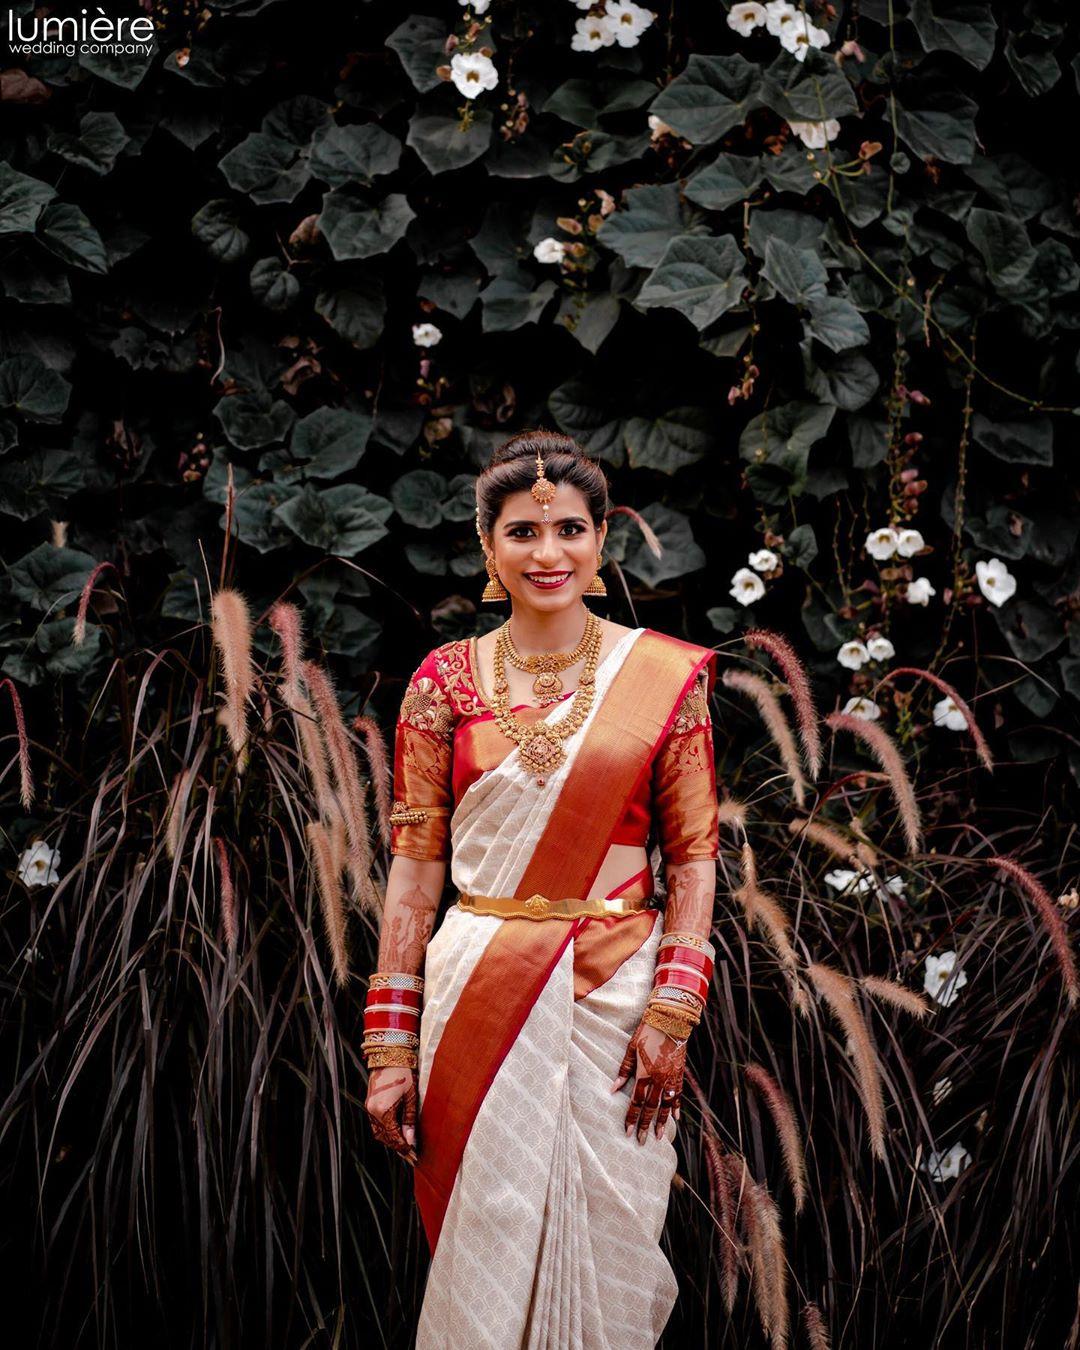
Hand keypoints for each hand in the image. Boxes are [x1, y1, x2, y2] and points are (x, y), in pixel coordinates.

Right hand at [364, 1065, 417, 1164]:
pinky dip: (386, 1131)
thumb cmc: (403, 1073)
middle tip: (411, 1156)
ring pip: (379, 1132)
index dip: (405, 1149)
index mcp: (383, 1111)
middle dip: (398, 1148)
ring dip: (391, 1141)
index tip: (414, 1158)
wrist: (389, 1055)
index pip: (394, 1138)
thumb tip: (410, 1141)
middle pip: (385, 1138)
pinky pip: (376, 1124)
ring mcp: (369, 1108)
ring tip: (404, 1147)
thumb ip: (409, 1120)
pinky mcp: (369, 1104)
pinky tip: (395, 1134)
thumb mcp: (411, 1097)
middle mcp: (373, 1111)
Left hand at [610, 1020, 685, 1143]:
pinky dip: (677, 1107)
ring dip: (662, 1122)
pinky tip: (675, 1118)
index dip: (632, 1118)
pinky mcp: (679, 1074)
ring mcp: (671, 1078)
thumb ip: (624, 1071)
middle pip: (651, 1108)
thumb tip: (613, 1089)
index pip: (636, 1102)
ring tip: (660, 1137)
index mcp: (645, 1074)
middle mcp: (659, 1080)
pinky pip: (678, 1095)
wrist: (670, 1020)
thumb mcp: (631, 1049)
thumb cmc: (646, 1032)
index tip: (628, 1132)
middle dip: (645, 1126)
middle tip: (641, 1141)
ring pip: (666, 1105)